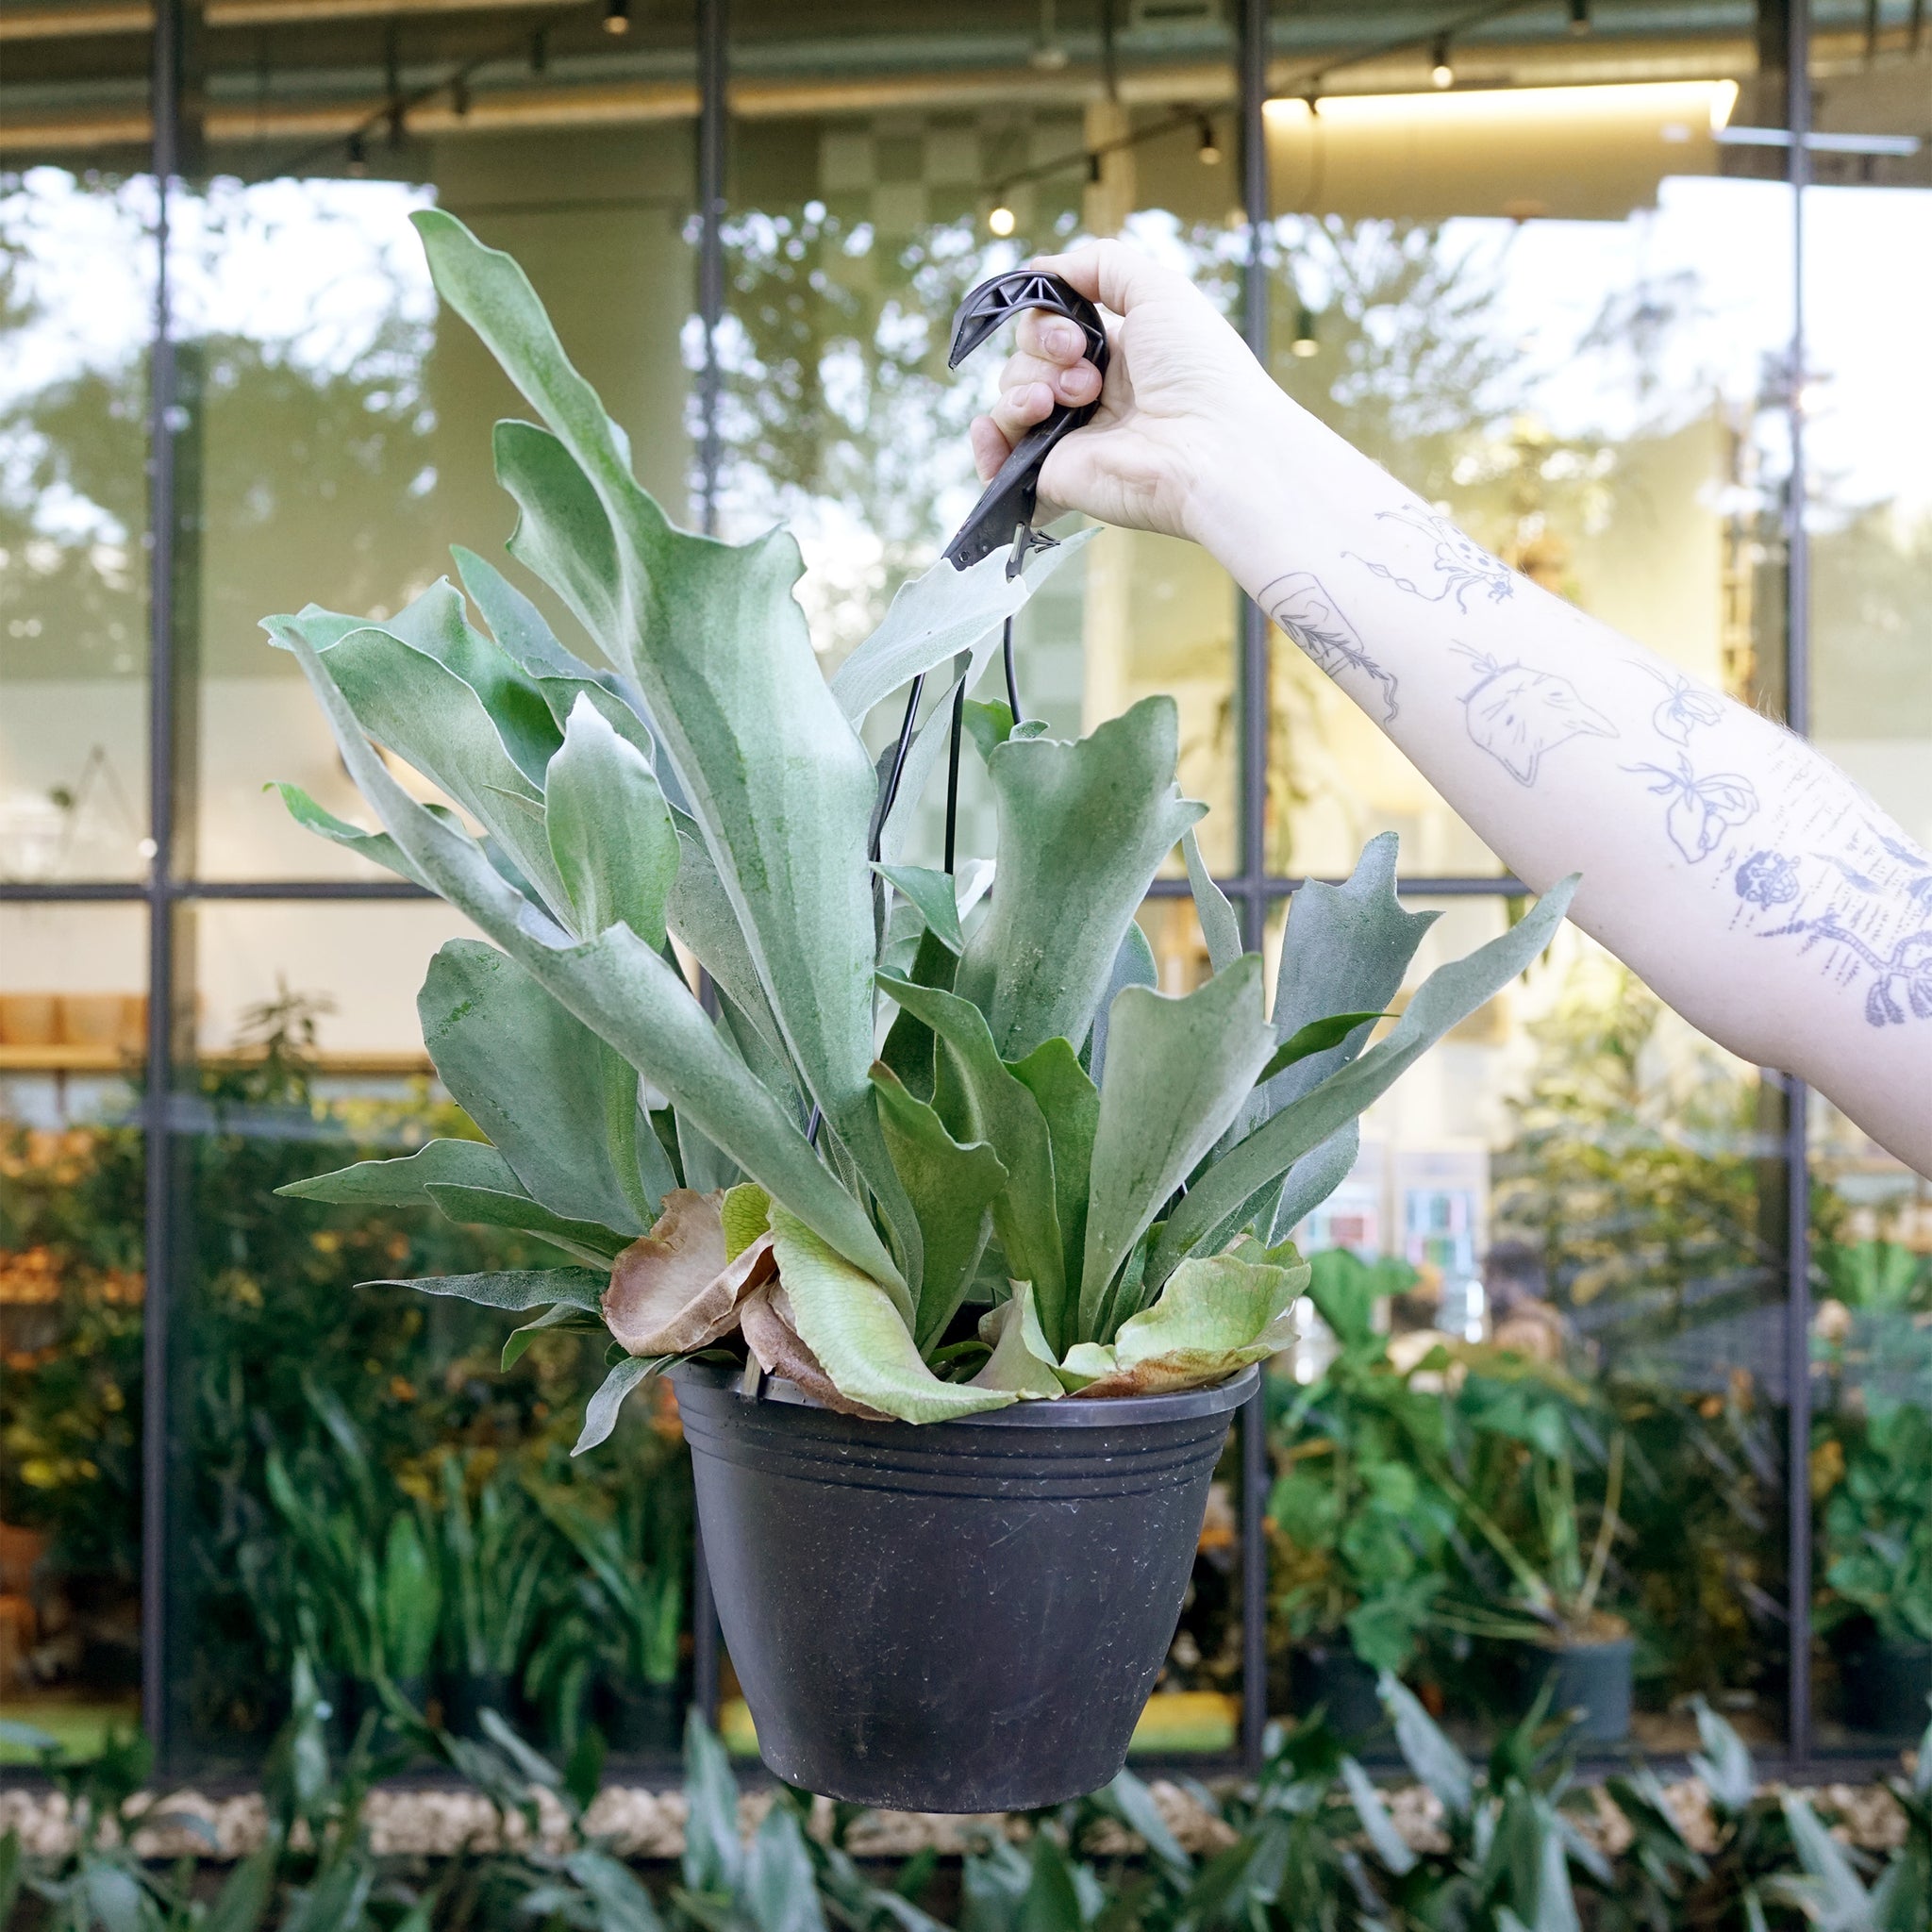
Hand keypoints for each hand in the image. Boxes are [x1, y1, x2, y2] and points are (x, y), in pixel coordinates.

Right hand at [967, 240, 1284, 546]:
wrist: (1212, 449)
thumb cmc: (1199, 369)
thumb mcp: (1158, 289)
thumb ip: (1099, 264)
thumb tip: (1039, 269)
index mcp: (1115, 354)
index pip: (1050, 325)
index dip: (1048, 321)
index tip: (1078, 335)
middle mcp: (1091, 396)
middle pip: (1024, 357)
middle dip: (1041, 353)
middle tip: (1085, 373)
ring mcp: (1071, 440)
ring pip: (1009, 399)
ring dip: (1023, 390)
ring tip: (1069, 403)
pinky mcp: (1055, 480)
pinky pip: (999, 462)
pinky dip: (986, 444)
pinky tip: (991, 431)